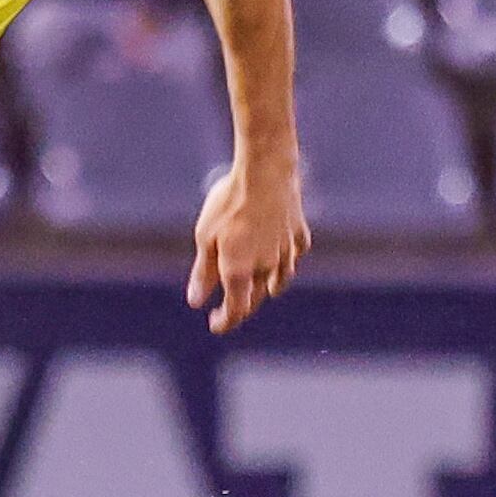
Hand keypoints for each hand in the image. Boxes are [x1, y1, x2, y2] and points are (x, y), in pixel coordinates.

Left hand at [187, 161, 307, 334]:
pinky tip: (286, 257)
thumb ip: (203, 272)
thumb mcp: (205, 237)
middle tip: (230, 308)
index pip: (235, 310)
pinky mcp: (298, 232)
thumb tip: (196, 301)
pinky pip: (296, 253)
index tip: (215, 324)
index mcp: (240, 271)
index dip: (225, 322)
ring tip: (264, 290)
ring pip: (280, 279)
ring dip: (269, 288)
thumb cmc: (228, 203)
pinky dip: (289, 259)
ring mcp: (286, 250)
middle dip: (242, 307)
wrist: (265, 172)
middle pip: (256, 298)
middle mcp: (266, 267)